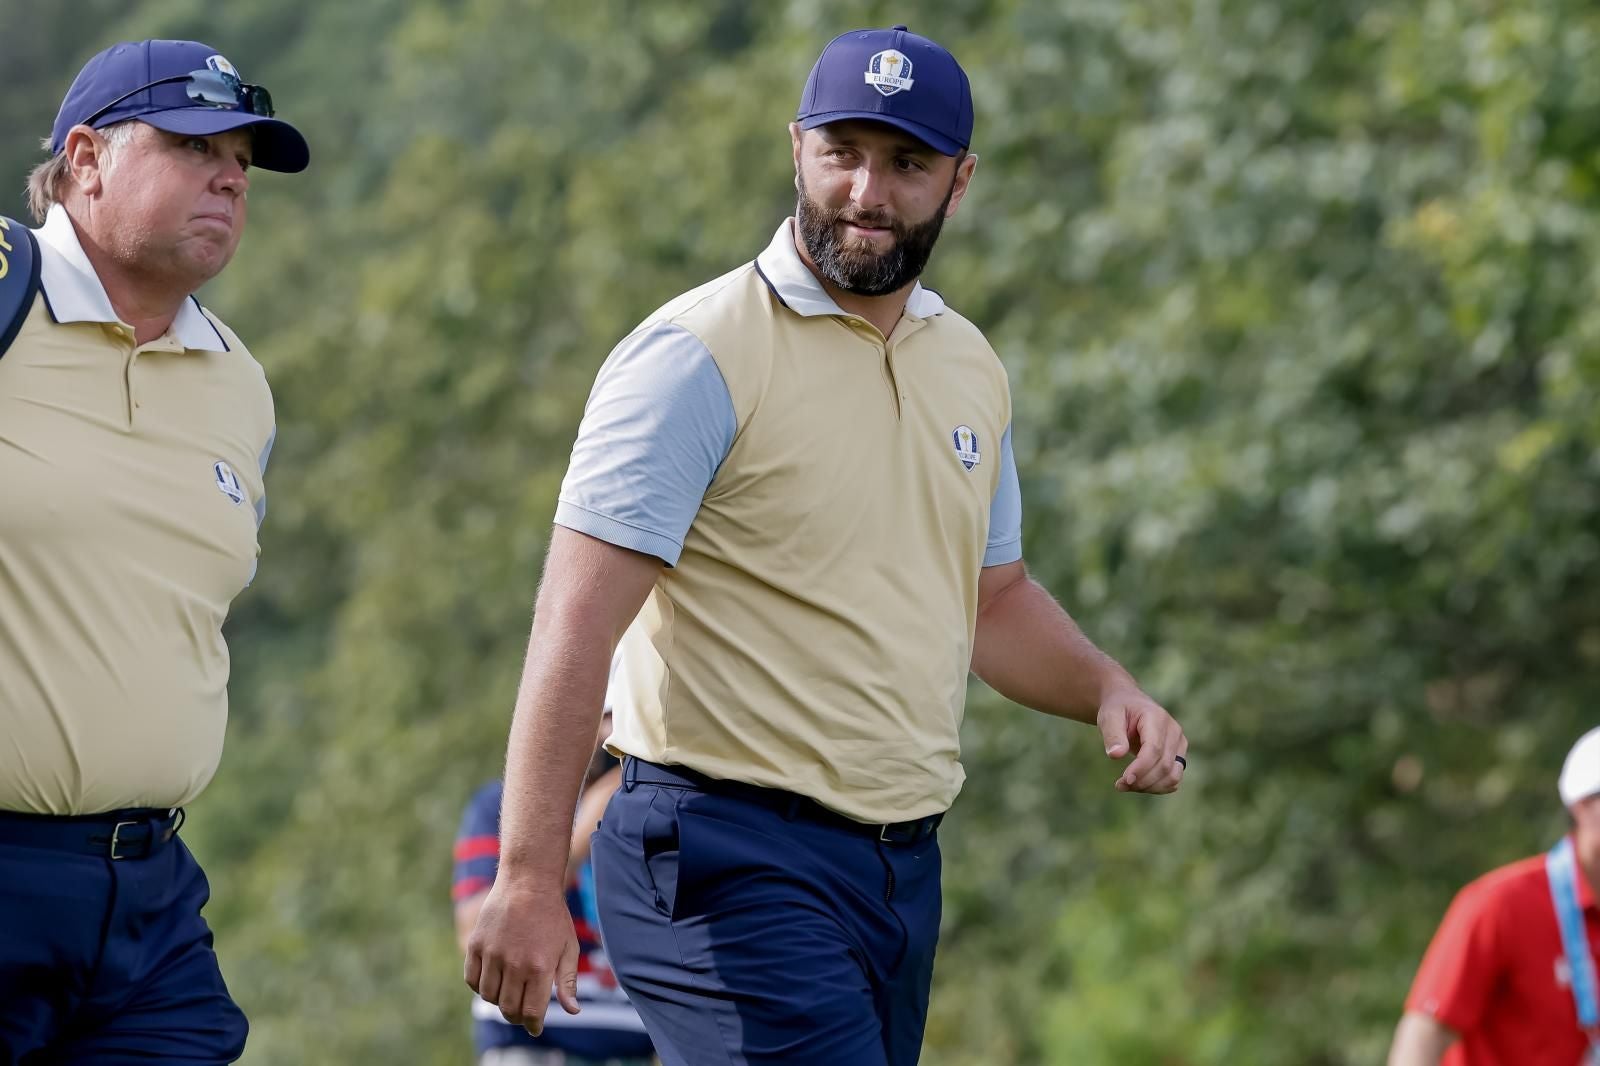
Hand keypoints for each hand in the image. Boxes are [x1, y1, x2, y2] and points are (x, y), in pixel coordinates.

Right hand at [464, 879, 580, 1034]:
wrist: (528, 882)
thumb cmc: (552, 916)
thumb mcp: (568, 947)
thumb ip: (567, 982)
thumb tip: (572, 1011)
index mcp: (540, 967)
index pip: (531, 1012)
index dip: (533, 1025)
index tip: (535, 1027)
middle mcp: (514, 963)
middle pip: (508, 1008)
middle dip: (516, 1016)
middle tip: (522, 1012)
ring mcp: (492, 954)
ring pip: (489, 996)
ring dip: (499, 1001)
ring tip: (509, 993)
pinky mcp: (476, 945)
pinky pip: (472, 979)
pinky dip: (480, 986)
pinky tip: (493, 981)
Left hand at [1097, 687, 1186, 793]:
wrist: (1128, 704)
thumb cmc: (1118, 710)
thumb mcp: (1109, 716)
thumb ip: (1113, 735)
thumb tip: (1116, 755)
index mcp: (1157, 717)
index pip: (1154, 749)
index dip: (1141, 768)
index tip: (1124, 780)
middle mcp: (1174, 730)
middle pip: (1164, 765)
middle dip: (1141, 780)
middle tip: (1119, 785)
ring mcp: (1179, 743)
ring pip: (1173, 775)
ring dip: (1150, 787)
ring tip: (1126, 786)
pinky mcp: (1179, 755)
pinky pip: (1174, 778)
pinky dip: (1157, 787)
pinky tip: (1139, 785)